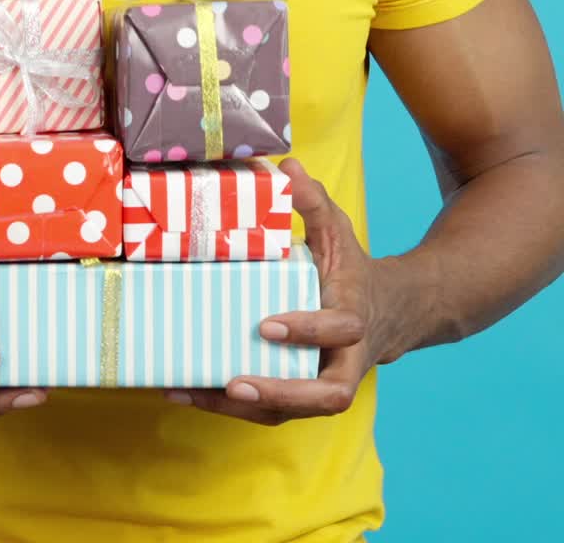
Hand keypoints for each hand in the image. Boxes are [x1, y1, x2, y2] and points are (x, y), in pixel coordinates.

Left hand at [166, 158, 391, 423]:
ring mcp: (322, 382)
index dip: (308, 331)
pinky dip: (229, 406)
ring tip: (195, 390)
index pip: (340, 330)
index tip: (267, 325)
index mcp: (354, 318)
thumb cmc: (352, 270)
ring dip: (243, 408)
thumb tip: (286, 166)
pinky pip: (269, 410)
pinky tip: (189, 390)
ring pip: (292, 411)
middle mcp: (343, 359)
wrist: (388, 313)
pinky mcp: (300, 393)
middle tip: (235, 382)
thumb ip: (314, 201)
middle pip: (327, 396)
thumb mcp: (338, 231)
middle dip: (282, 393)